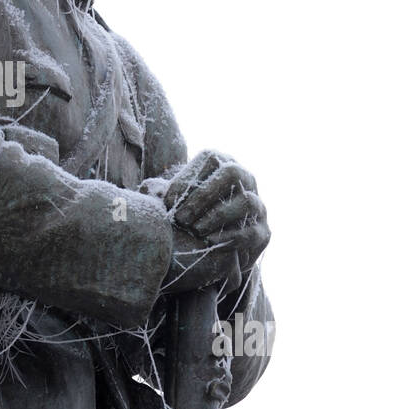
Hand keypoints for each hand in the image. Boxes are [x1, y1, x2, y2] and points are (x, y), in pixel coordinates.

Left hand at [157, 150, 270, 295]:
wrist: (215, 250)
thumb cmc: (189, 218)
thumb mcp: (174, 201)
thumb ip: (159, 193)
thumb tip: (146, 190)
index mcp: (223, 165)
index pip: (210, 158)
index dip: (187, 179)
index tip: (167, 202)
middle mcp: (246, 180)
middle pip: (232, 174)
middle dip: (203, 196)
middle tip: (182, 219)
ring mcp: (258, 205)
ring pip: (245, 201)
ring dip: (216, 216)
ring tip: (195, 231)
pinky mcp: (263, 232)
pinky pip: (251, 231)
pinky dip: (230, 237)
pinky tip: (210, 243)